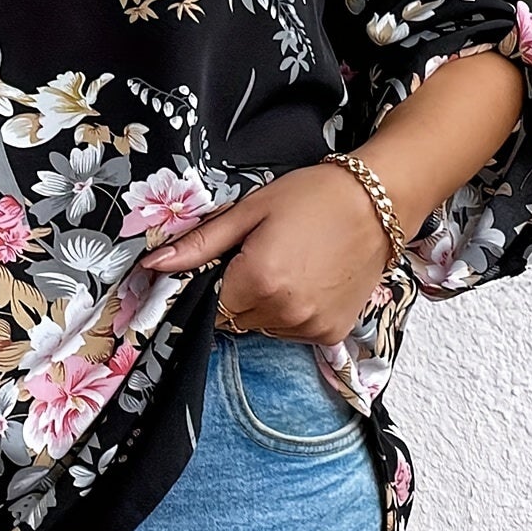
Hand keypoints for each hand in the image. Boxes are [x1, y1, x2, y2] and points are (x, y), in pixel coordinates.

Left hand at [139, 161, 396, 344]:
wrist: (377, 203)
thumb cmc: (312, 198)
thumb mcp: (249, 211)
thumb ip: (200, 244)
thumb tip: (154, 265)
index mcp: (258, 281)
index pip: (208, 304)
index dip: (210, 284)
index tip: (224, 264)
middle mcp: (283, 312)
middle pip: (233, 318)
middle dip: (235, 293)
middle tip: (259, 257)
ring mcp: (309, 327)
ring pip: (260, 326)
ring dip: (262, 305)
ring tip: (287, 266)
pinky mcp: (330, 333)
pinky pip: (290, 332)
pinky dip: (289, 313)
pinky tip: (306, 281)